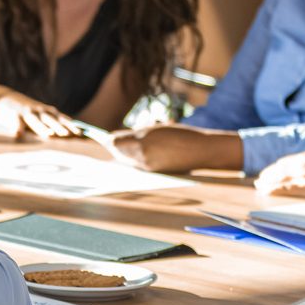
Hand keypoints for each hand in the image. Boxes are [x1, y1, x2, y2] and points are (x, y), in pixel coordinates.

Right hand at [0, 90, 80, 139]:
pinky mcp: (12, 114)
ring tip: (49, 134)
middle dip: (59, 127)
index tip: (80, 134)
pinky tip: (18, 134)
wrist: (3, 98)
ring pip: (35, 121)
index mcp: (46, 112)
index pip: (61, 119)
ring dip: (42, 127)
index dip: (70, 126)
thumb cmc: (25, 110)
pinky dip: (17, 127)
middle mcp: (38, 111)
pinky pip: (15, 121)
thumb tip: (70, 129)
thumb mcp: (40, 114)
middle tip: (68, 135)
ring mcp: (26, 112)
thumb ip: (52, 121)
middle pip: (51, 120)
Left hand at [109, 124, 240, 174]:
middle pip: (119, 154)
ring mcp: (149, 169)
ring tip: (120, 149)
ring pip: (128, 161)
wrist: (203, 151)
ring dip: (124, 155)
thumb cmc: (181, 136)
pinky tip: (136, 156)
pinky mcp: (155, 175)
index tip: (102, 137)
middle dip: (114, 148)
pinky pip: (139, 167)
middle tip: (108, 141)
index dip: (108, 140)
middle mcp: (143, 160)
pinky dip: (135, 161)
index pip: (115, 143)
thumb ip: (136, 135)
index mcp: (142, 146)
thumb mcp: (156, 130)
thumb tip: (115, 140)